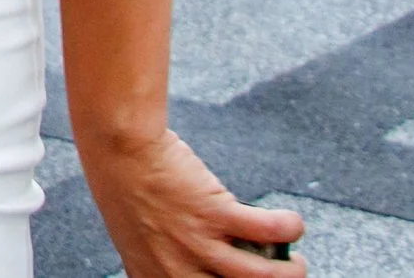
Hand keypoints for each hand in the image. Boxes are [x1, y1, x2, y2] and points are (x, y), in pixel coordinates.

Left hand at [81, 129, 303, 276]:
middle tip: (281, 273)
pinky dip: (289, 228)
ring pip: (263, 276)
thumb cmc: (125, 187)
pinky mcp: (215, 212)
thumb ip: (164, 262)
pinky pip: (270, 230)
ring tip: (294, 262)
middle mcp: (178, 271)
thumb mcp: (138, 239)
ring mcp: (198, 244)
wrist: (119, 147)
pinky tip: (291, 224)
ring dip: (289, 271)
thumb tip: (199, 270)